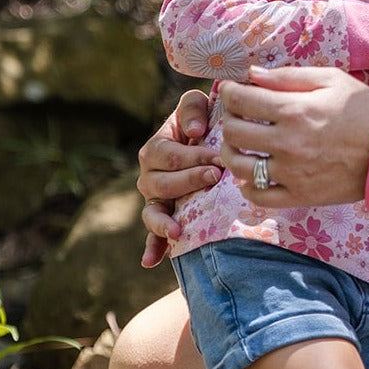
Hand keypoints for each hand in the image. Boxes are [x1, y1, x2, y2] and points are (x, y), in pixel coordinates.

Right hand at [137, 90, 222, 266]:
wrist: (215, 143)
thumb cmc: (207, 122)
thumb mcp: (198, 107)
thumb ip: (192, 108)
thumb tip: (195, 130)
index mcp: (157, 148)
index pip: (167, 155)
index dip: (191, 157)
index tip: (218, 160)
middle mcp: (151, 174)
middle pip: (159, 183)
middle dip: (187, 181)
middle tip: (213, 178)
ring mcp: (156, 199)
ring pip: (152, 211)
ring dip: (163, 222)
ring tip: (178, 231)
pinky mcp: (165, 218)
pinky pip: (153, 235)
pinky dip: (152, 247)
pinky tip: (151, 261)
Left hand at [217, 65, 368, 206]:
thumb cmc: (365, 111)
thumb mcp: (332, 81)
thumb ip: (289, 76)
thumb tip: (252, 74)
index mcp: (294, 111)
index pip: (240, 100)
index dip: (229, 91)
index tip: (231, 89)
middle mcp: (287, 143)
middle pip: (233, 132)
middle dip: (229, 119)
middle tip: (238, 115)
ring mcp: (292, 173)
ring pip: (239, 166)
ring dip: (231, 152)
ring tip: (239, 145)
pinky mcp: (300, 195)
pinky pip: (259, 196)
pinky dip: (247, 186)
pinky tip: (251, 176)